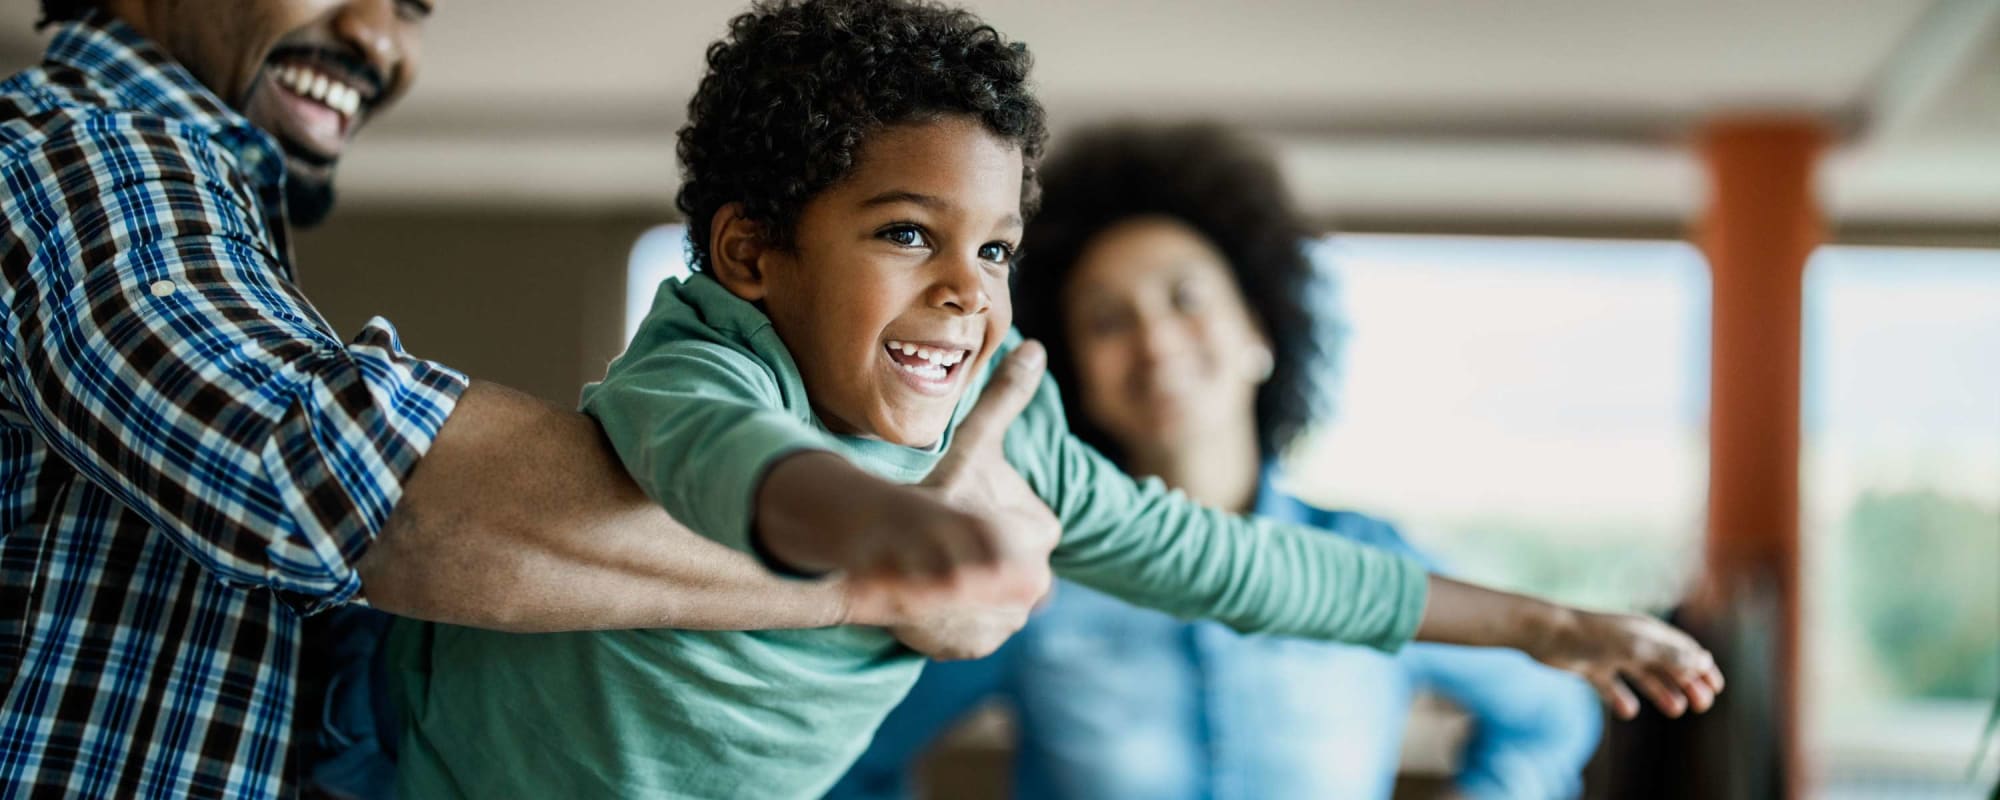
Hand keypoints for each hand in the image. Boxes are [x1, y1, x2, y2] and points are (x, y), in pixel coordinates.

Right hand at [841, 343, 1061, 657]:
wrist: (867, 553)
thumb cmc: (930, 493)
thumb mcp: (972, 446)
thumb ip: (1006, 401)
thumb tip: (1036, 350)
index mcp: (1035, 541)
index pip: (1032, 533)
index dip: (994, 521)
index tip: (963, 510)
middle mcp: (1027, 589)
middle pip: (1013, 570)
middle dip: (983, 558)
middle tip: (949, 539)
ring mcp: (998, 624)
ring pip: (992, 601)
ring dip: (969, 589)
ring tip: (937, 568)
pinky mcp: (969, 649)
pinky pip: (971, 632)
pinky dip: (953, 620)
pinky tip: (930, 599)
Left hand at [1529, 607, 1725, 719]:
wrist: (1544, 633)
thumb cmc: (1593, 636)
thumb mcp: (1638, 647)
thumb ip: (1671, 655)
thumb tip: (1705, 660)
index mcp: (1646, 631)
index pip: (1682, 648)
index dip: (1702, 666)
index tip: (1717, 688)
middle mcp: (1631, 641)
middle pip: (1666, 664)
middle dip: (1686, 683)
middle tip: (1701, 705)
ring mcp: (1610, 654)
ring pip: (1642, 676)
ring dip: (1661, 692)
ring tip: (1675, 709)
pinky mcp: (1589, 667)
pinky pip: (1610, 685)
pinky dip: (1621, 698)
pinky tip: (1628, 710)